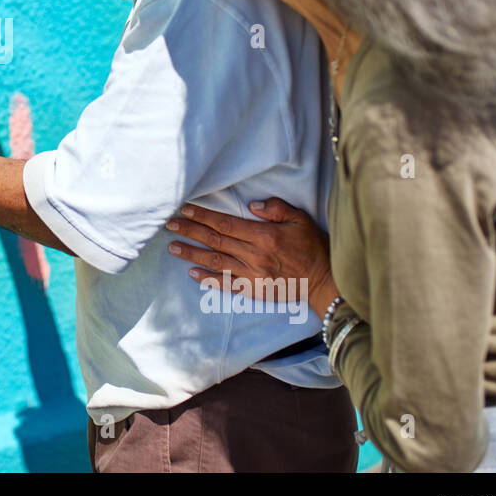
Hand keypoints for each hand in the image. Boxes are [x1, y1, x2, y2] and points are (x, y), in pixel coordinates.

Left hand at [166, 198, 338, 315]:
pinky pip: (226, 284)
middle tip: (170, 224)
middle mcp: (253, 255)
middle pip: (215, 240)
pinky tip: (192, 272)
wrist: (324, 280)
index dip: (203, 216)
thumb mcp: (299, 219)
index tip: (186, 209)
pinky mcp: (253, 289)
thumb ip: (275, 209)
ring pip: (215, 262)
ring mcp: (252, 274)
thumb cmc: (312, 246)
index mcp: (263, 236)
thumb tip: (251, 205)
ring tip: (173, 247)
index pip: (225, 223)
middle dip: (190, 231)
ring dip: (192, 253)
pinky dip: (208, 279)